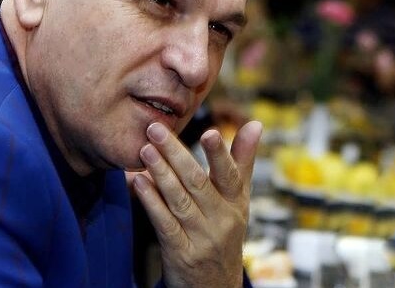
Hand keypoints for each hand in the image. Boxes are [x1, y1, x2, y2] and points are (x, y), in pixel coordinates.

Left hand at [131, 121, 261, 287]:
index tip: (210, 132)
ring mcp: (201, 238)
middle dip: (175, 154)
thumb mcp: (240, 199)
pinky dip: (151, 202)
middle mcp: (222, 220)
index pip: (230, 175)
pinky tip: (139, 183)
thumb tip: (255, 123)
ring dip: (160, 173)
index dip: (220, 155)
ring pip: (179, 201)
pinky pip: (163, 224)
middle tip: (156, 130)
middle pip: (197, 183)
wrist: (215, 287)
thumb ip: (243, 161)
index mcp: (237, 204)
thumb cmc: (225, 231)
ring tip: (145, 150)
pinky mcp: (180, 254)